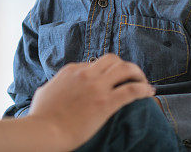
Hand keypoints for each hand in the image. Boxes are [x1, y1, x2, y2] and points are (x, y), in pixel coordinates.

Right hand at [28, 54, 154, 149]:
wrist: (45, 131)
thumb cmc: (41, 116)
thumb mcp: (45, 91)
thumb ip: (55, 85)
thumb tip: (55, 87)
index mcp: (71, 70)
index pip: (94, 63)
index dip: (105, 72)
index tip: (112, 80)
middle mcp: (86, 74)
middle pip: (113, 59)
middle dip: (125, 66)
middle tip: (132, 77)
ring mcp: (96, 87)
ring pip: (125, 68)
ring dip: (137, 74)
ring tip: (144, 82)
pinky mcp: (106, 102)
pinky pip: (132, 90)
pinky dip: (143, 89)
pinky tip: (149, 92)